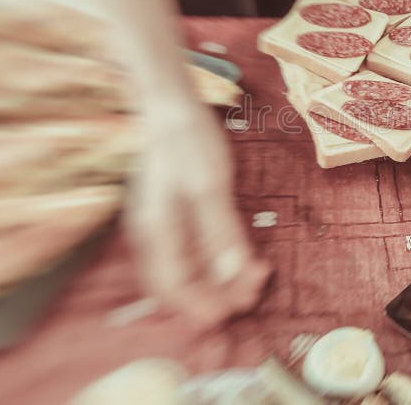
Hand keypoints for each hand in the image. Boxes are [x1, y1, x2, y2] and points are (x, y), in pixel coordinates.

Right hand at [125, 97, 270, 326]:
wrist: (168, 102)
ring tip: (256, 274)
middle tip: (256, 288)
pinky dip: (215, 257)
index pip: (173, 287)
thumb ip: (220, 231)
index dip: (202, 306)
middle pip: (180, 282)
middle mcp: (153, 234)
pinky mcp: (172, 212)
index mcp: (156, 231)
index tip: (236, 308)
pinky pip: (191, 248)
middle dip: (217, 293)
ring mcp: (160, 223)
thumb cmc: (187, 139)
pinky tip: (239, 253)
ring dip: (219, 278)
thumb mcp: (209, 184)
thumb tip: (234, 273)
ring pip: (187, 267)